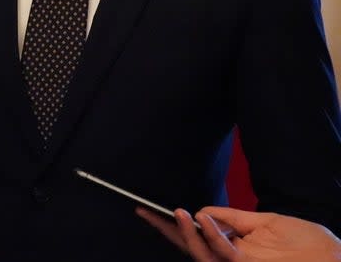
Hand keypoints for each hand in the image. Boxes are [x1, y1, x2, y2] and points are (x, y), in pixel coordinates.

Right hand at [138, 205, 340, 260]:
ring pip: (203, 255)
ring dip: (187, 233)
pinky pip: (224, 253)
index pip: (197, 237)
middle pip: (191, 247)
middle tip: (146, 212)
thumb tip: (204, 211)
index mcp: (236, 248)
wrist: (336, 258)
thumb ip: (235, 218)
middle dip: (167, 231)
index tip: (151, 210)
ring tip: (178, 213)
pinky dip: (212, 236)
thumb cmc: (310, 244)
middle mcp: (233, 259)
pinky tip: (202, 219)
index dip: (174, 226)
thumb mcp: (267, 222)